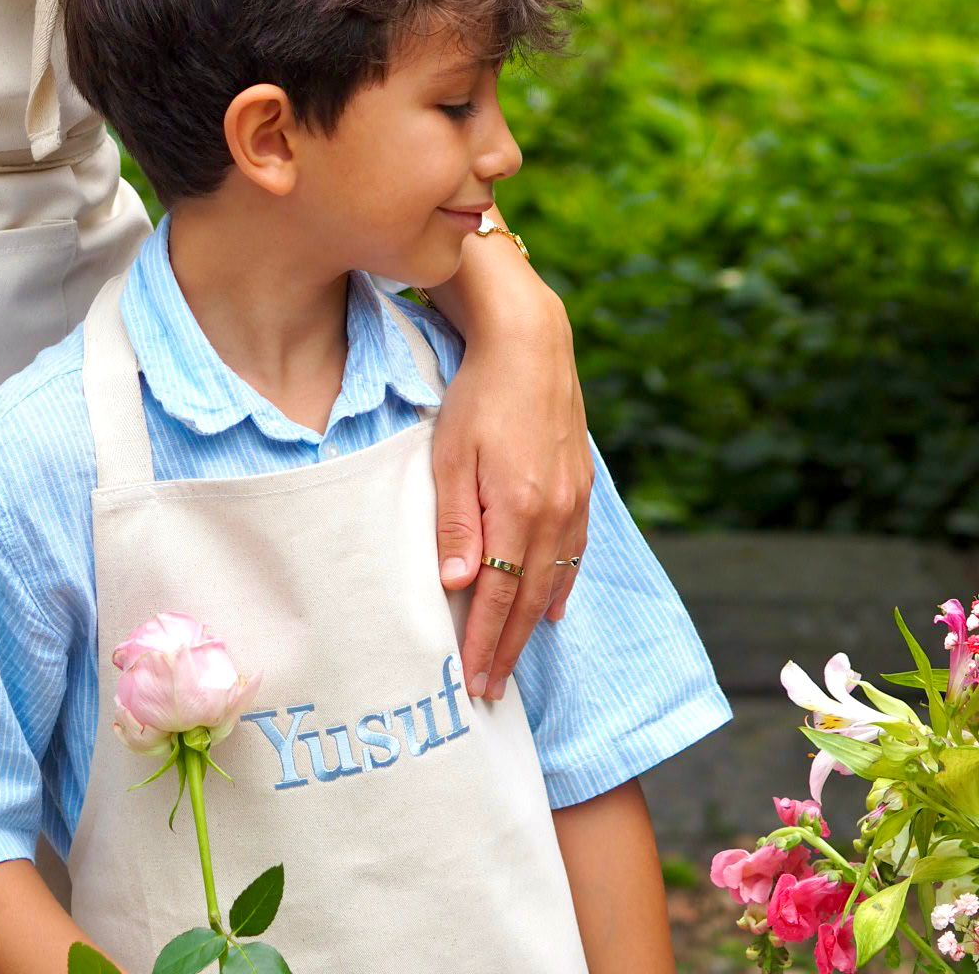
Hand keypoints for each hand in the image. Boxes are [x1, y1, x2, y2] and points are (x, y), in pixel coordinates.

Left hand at [428, 235, 591, 699]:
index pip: (499, 595)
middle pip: (529, 598)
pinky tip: (554, 606)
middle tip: (491, 689)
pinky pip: (574, 551)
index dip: (487, 642)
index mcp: (520, 509)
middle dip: (510, 647)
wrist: (531, 343)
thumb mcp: (450, 455)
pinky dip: (562, 584)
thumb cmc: (479, 394)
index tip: (473, 682)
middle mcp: (555, 513)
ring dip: (533, 623)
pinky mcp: (581, 484)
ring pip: (554, 579)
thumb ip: (456, 522)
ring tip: (515, 657)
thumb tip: (460, 586)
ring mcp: (573, 500)